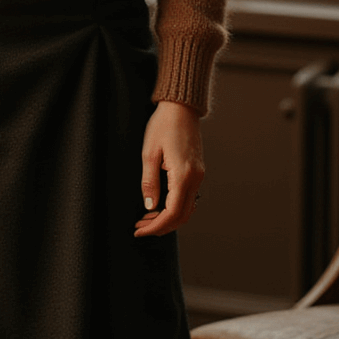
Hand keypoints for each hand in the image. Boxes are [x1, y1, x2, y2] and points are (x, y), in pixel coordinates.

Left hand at [135, 99, 203, 236]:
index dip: (155, 226)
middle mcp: (195, 178)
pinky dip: (175, 208)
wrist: (181, 108)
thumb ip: (149, 182)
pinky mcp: (197, 172)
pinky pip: (189, 198)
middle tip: (141, 227)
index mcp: (183, 175)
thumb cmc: (164, 125)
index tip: (139, 230)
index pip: (172, 213)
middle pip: (182, 216)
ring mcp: (199, 175)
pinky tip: (159, 206)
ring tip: (146, 218)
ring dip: (168, 218)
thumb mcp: (149, 153)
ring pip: (187, 209)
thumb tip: (149, 206)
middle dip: (161, 227)